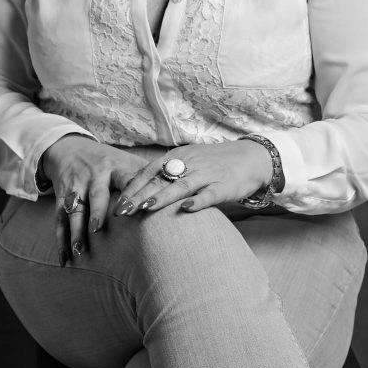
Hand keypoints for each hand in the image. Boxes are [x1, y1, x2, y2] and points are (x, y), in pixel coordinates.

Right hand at [40, 136, 148, 265]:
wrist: (71, 148)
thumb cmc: (109, 162)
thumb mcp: (127, 162)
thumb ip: (149, 177)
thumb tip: (179, 190)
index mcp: (116, 167)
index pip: (126, 180)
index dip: (131, 193)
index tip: (136, 208)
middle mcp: (95, 176)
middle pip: (96, 193)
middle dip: (96, 211)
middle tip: (97, 229)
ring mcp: (77, 187)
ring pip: (75, 209)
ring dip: (75, 230)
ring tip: (79, 251)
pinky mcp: (62, 197)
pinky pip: (60, 220)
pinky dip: (61, 240)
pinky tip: (65, 260)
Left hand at [115, 141, 272, 216]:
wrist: (250, 158)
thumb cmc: (214, 163)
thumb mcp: (188, 162)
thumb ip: (167, 173)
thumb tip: (139, 189)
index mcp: (178, 157)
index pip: (150, 171)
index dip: (133, 186)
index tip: (117, 202)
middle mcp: (190, 163)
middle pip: (161, 180)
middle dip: (140, 195)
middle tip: (122, 210)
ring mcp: (207, 174)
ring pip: (182, 186)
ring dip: (163, 197)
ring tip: (146, 208)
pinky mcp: (224, 186)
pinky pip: (210, 194)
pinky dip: (198, 201)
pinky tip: (187, 209)